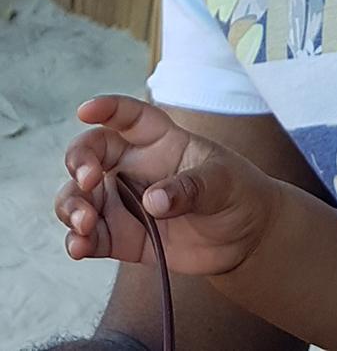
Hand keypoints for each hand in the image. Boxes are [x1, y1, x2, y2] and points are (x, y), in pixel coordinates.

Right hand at [56, 95, 280, 277]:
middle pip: (91, 153)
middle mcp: (134, 167)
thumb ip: (190, 188)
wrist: (246, 239)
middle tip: (87, 180)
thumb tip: (152, 201)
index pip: (129, 116)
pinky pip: (89, 236)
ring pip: (80, 196)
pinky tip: (81, 247)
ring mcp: (124, 202)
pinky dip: (78, 242)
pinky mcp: (121, 237)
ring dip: (72, 206)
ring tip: (85, 223)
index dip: (107, 108)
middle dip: (79, 161)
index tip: (86, 111)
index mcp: (161, 140)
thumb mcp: (223, 182)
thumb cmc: (237, 193)